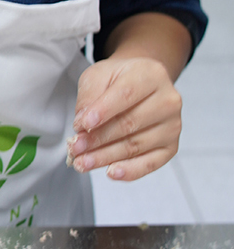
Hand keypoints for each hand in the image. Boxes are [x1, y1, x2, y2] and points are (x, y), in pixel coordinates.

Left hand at [68, 54, 181, 180]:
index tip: (82, 125)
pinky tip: (112, 172)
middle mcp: (168, 100)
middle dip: (98, 139)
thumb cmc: (117, 80)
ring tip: (83, 162)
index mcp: (150, 75)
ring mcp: (172, 125)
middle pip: (130, 124)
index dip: (103, 112)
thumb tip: (83, 124)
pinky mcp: (171, 146)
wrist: (138, 83)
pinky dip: (131, 170)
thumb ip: (89, 96)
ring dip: (106, 157)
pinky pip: (151, 162)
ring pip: (136, 146)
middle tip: (75, 148)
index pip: (125, 95)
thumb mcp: (98, 75)